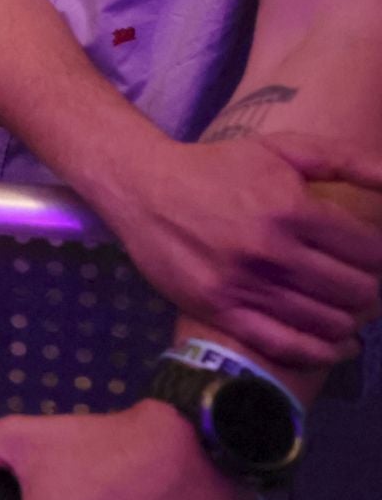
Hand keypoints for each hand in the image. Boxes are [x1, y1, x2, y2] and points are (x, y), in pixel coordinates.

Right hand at [99, 131, 381, 367]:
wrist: (142, 187)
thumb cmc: (217, 167)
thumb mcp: (282, 148)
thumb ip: (347, 160)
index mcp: (291, 208)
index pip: (370, 252)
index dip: (379, 257)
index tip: (367, 257)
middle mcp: (271, 251)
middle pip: (355, 290)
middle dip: (367, 289)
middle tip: (356, 284)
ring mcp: (244, 285)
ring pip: (327, 321)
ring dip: (348, 320)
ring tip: (342, 308)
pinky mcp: (219, 310)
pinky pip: (286, 345)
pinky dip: (321, 352)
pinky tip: (336, 346)